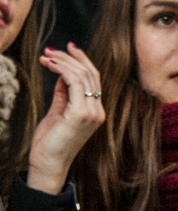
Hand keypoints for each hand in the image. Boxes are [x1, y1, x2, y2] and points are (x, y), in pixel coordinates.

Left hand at [29, 44, 103, 194]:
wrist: (48, 162)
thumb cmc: (50, 141)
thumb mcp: (58, 112)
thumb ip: (63, 94)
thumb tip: (61, 74)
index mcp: (95, 111)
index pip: (94, 79)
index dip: (82, 60)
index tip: (67, 48)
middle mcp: (98, 111)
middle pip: (90, 74)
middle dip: (70, 58)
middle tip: (50, 50)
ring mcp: (91, 113)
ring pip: (83, 76)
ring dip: (63, 62)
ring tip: (46, 57)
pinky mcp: (80, 113)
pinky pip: (75, 83)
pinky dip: (62, 70)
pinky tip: (49, 65)